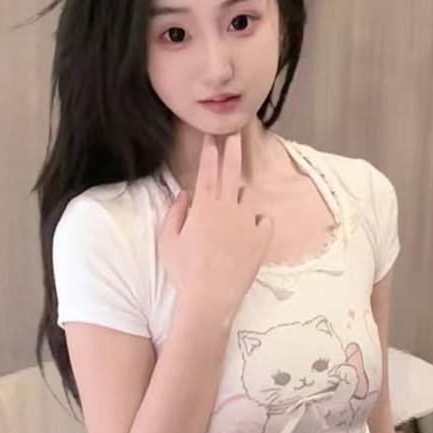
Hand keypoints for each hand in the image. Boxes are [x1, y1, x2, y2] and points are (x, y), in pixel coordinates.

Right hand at [158, 131, 273, 319]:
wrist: (211, 297)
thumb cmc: (185, 270)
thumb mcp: (169, 240)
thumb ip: (175, 212)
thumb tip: (185, 195)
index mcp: (204, 206)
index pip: (208, 170)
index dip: (210, 151)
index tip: (212, 136)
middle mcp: (228, 208)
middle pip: (232, 171)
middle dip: (233, 149)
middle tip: (236, 134)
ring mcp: (248, 222)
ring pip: (247, 197)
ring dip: (239, 197)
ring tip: (231, 212)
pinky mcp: (262, 238)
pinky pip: (263, 220)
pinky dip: (257, 221)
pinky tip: (250, 231)